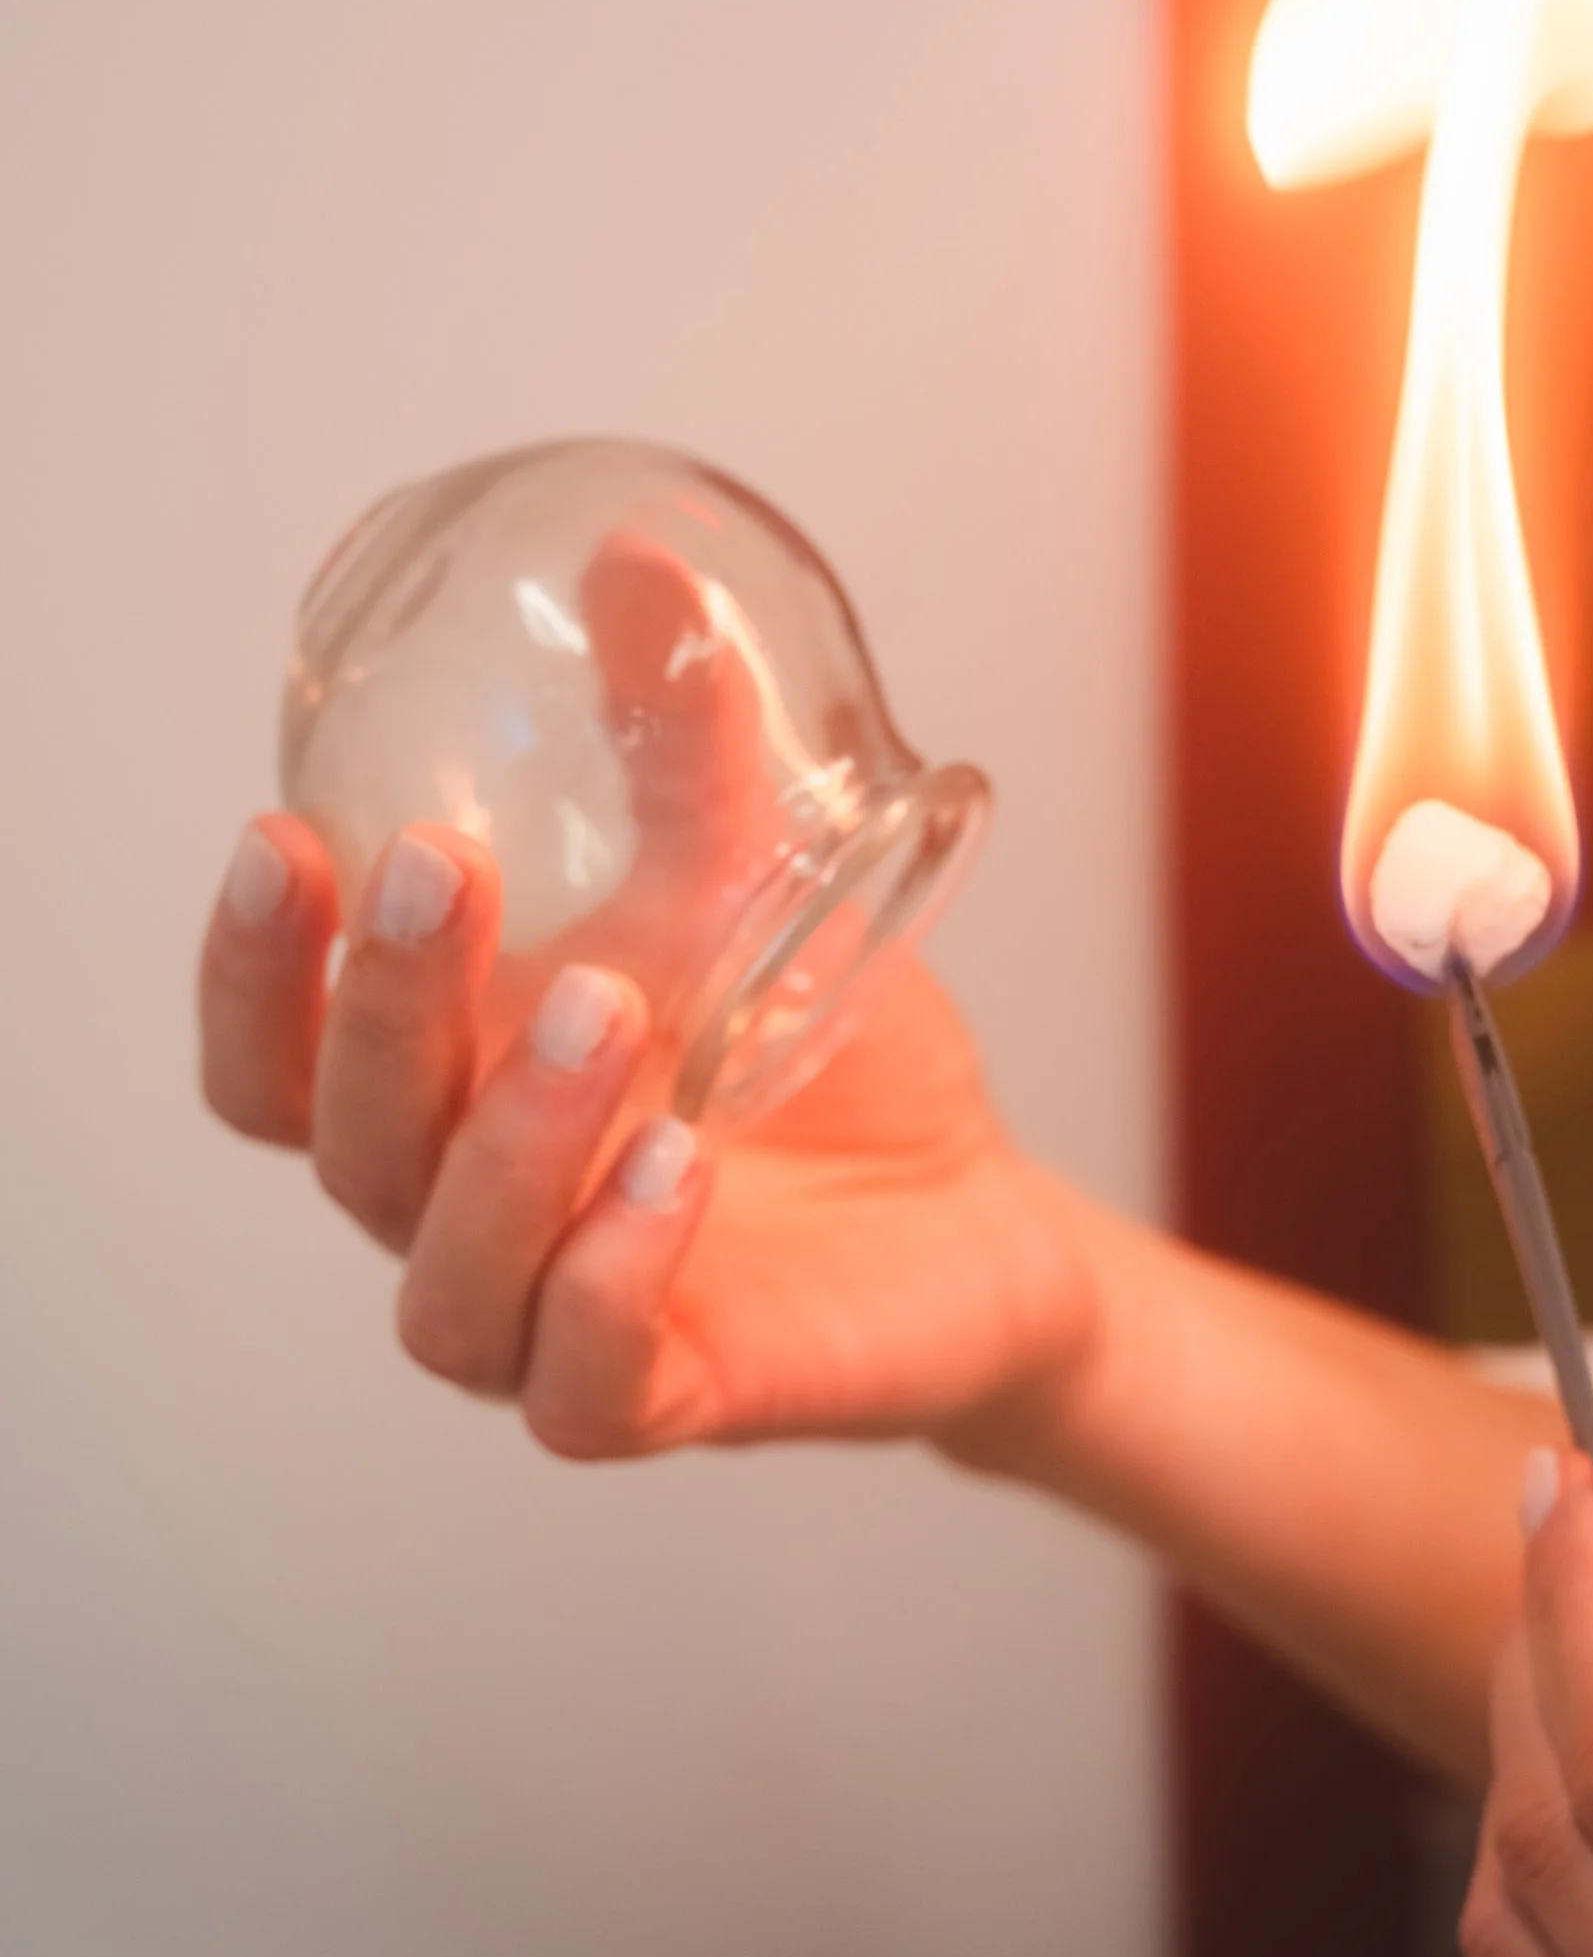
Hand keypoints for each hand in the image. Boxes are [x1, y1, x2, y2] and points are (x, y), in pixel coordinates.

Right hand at [198, 534, 1096, 1457]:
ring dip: (510, 1140)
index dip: (251, 974)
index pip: (276, 1070)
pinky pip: (589, 1385)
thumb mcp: (752, 884)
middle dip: (384, 1008)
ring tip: (610, 1008)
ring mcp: (553, 1328)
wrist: (977, 1217)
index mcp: (441, 1105)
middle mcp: (464, 1224)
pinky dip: (614, 1279)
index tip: (280, 840)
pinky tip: (673, 1172)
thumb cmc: (817, 1066)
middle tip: (442, 872)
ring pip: (450, 1280)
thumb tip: (639, 554)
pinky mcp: (676, 1402)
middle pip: (351, 1151)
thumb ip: (684, 747)